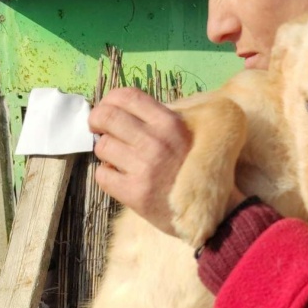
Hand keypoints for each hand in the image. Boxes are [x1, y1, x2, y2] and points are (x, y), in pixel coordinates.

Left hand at [89, 88, 192, 233]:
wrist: (211, 210)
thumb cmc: (194, 169)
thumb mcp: (185, 134)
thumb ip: (158, 119)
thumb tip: (121, 108)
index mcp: (169, 123)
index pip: (127, 96)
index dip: (109, 101)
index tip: (106, 109)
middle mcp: (155, 142)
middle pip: (107, 117)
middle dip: (96, 121)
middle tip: (97, 129)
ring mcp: (144, 168)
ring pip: (102, 147)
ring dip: (105, 152)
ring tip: (117, 158)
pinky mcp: (135, 194)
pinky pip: (102, 175)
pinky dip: (107, 175)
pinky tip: (119, 178)